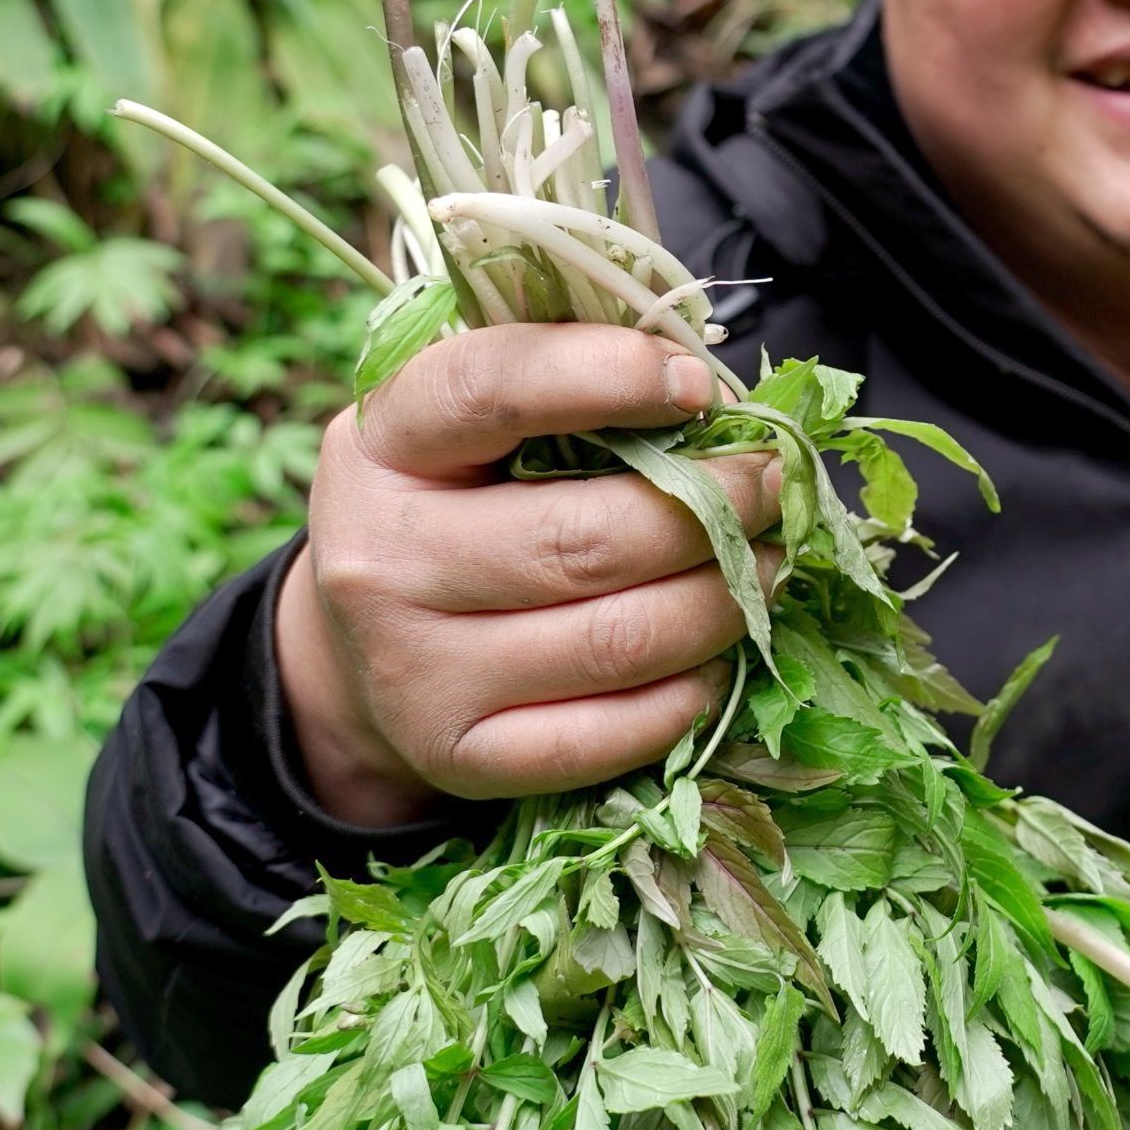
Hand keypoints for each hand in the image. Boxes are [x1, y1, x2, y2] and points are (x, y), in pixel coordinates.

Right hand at [274, 326, 776, 825]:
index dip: (607, 376)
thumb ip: (567, 393)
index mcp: (384, 444)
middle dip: (714, 510)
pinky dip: (687, 696)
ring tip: (763, 567)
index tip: (697, 385)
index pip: (491, 389)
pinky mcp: (456, 753)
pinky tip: (716, 659)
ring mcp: (415, 669)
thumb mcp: (470, 429)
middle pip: (586, 538)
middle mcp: (383, 558)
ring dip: (722, 602)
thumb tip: (713, 398)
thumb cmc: (452, 507)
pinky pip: (606, 735)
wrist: (357, 651)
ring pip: (617, 640)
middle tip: (771, 489)